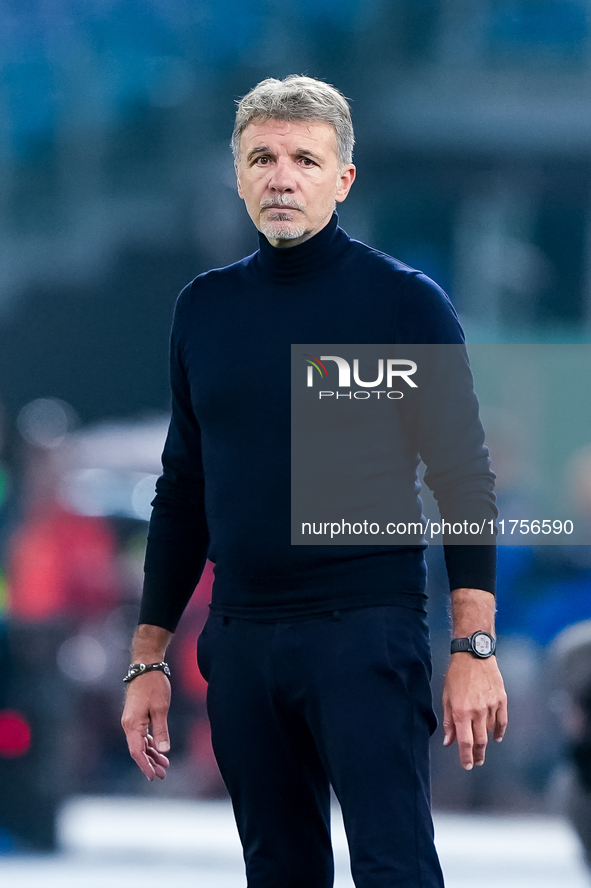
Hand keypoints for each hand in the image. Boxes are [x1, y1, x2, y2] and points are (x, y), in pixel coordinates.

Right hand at [121, 671, 171, 780]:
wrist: (146, 666)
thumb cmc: (154, 685)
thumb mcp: (161, 708)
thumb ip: (161, 730)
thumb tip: (163, 751)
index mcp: (132, 724)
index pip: (136, 752)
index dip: (145, 766)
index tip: (153, 776)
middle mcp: (128, 724)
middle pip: (138, 750)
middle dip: (150, 763)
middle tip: (163, 774)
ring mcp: (131, 720)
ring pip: (140, 743)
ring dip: (151, 754)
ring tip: (164, 765)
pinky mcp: (136, 716)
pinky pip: (142, 735)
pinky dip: (150, 743)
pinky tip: (159, 750)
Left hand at [442, 654, 507, 769]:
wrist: (474, 655)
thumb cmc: (456, 675)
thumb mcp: (446, 697)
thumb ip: (449, 721)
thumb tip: (449, 741)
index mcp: (461, 712)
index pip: (465, 742)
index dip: (466, 757)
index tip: (467, 765)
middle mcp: (477, 712)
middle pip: (479, 741)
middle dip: (477, 755)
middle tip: (476, 762)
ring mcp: (491, 706)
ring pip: (490, 732)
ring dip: (486, 742)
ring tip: (482, 748)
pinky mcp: (501, 700)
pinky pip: (502, 721)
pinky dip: (499, 731)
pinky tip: (497, 737)